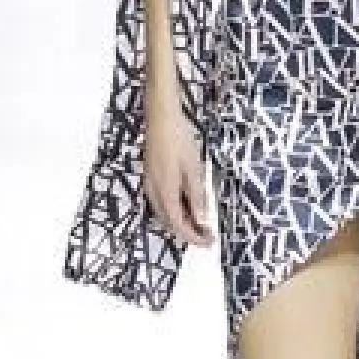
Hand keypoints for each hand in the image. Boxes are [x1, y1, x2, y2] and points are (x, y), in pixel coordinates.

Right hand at [142, 99, 213, 247]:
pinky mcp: (150, 177)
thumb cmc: (179, 140)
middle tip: (207, 234)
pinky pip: (160, 202)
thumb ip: (197, 196)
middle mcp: (153, 191)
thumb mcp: (194, 169)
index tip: (208, 241)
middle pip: (169, 222)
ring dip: (181, 222)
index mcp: (165, 191)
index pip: (178, 225)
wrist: (161, 118)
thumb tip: (201, 220)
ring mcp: (149, 184)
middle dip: (187, 232)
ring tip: (200, 223)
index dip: (193, 237)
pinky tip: (186, 205)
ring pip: (163, 213)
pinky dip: (174, 210)